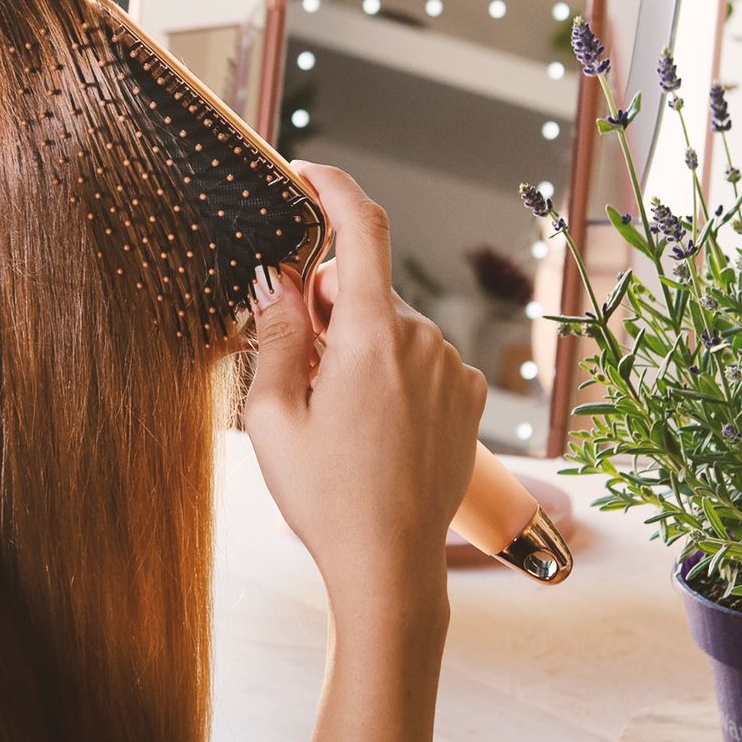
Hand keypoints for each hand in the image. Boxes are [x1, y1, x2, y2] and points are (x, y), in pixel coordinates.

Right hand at [243, 162, 486, 613]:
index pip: (363, 230)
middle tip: (300, 363)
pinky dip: (392, 366)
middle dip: (328, 304)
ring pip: (392, 323)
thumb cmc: (326, 498)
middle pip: (368, 285)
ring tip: (337, 411)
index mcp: (372, 339)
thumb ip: (276, 332)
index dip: (335, 188)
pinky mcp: (467, 394)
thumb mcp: (273, 415)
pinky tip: (374, 422)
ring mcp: (452, 369)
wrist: (390, 567)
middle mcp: (424, 342)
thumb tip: (277, 277)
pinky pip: (421, 354)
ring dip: (359, 342)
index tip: (309, 175)